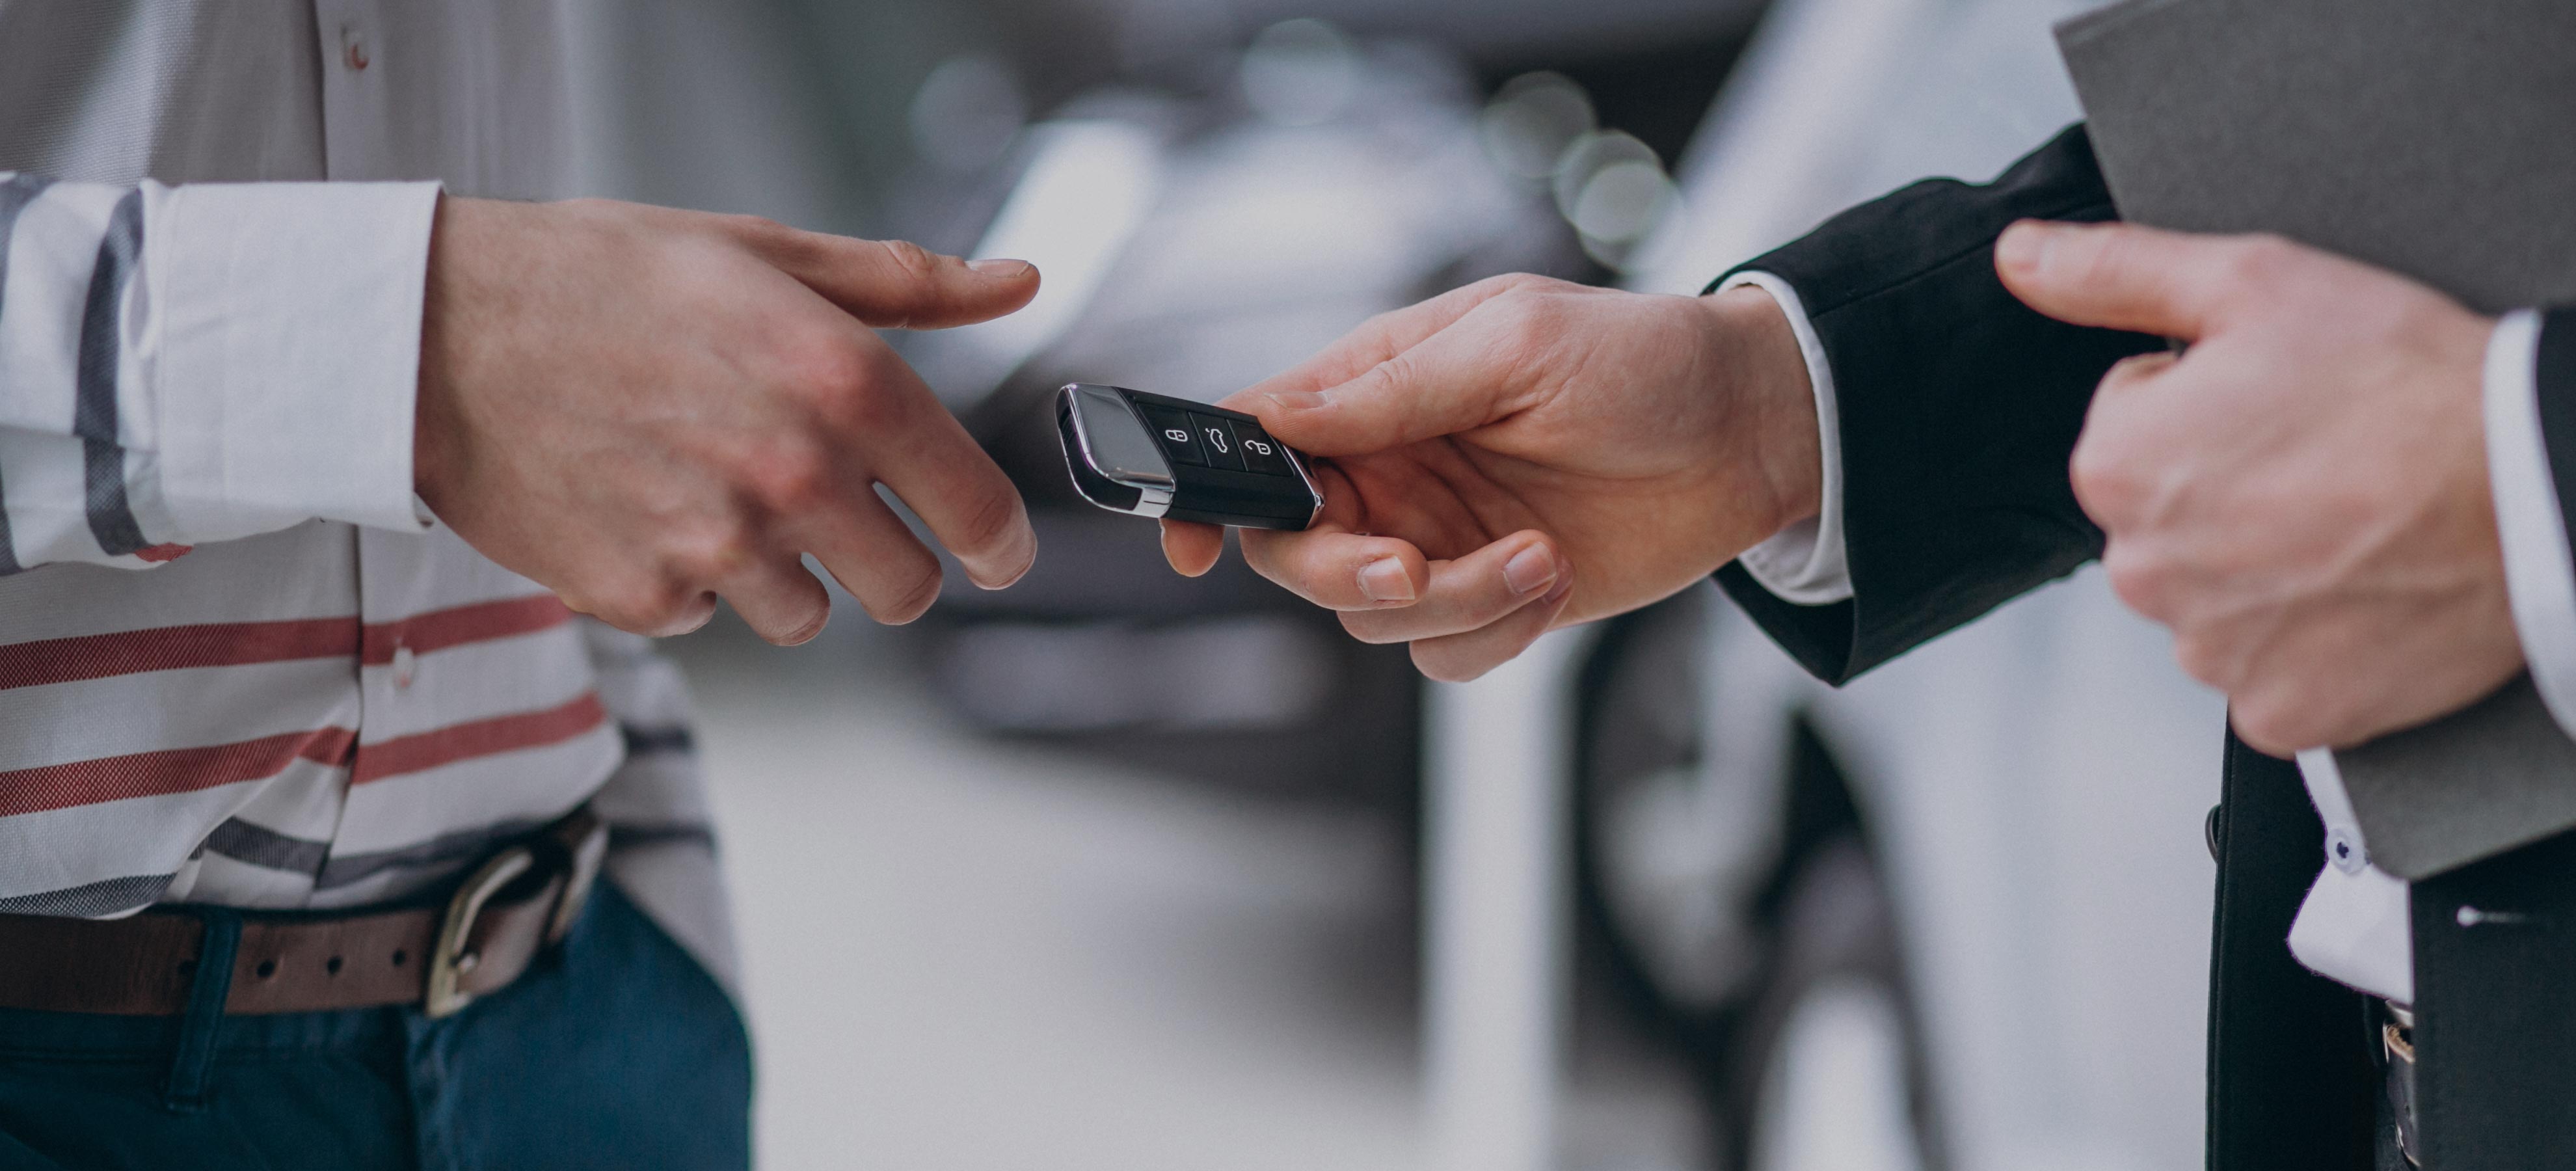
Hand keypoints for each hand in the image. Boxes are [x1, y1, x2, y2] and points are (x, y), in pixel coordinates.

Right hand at [415, 196, 1039, 643]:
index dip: (1000, 541)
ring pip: (808, 616)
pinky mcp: (642, 595)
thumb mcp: (762, 252)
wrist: (432, 331)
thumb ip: (904, 285)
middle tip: (832, 514)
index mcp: (843, 380)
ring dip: (782, 572)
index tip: (996, 551)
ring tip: (712, 489)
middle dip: (885, 561)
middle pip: (906, 589)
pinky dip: (686, 580)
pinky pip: (706, 617)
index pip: (977, 508)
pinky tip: (642, 505)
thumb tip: (1015, 283)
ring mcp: (716, 545)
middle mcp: (793, 472)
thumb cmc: (600, 278)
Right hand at [1160, 274, 1819, 679]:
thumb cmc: (1643, 360)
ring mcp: (1439, 538)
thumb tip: (1280, 419)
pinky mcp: (1494, 598)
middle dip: (1346, 572)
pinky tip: (1553, 577)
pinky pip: (1444, 653)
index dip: (1206, 492)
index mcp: (1376, 390)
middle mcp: (1392, 470)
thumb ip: (1390, 389)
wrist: (1753, 433)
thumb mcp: (1514, 343)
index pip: (1255, 440)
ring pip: (1373, 615)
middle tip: (1413, 565)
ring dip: (1452, 601)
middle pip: (1298, 552)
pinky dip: (1494, 631)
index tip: (1190, 542)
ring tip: (1538, 554)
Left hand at [1999, 221, 2514, 753]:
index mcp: (2115, 469)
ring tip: (2351, 522)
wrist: (2532, 484)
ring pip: (2216, 596)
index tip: (2277, 401)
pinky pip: (2269, 672)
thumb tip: (2021, 257)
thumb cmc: (2405, 380)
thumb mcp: (2253, 282)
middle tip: (2322, 460)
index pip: (2129, 425)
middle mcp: (2142, 571)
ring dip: (2266, 566)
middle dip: (2225, 488)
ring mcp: (2210, 651)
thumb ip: (2115, 273)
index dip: (2206, 401)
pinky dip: (2310, 641)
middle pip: (2164, 518)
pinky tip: (2360, 589)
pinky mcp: (2278, 713)